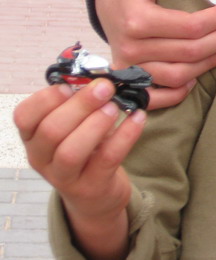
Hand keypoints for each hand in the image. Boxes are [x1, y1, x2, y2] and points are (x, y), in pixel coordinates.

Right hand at [14, 81, 142, 243]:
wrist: (97, 195)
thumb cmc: (87, 148)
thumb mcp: (77, 124)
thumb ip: (82, 101)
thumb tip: (103, 73)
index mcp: (33, 137)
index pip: (24, 116)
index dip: (46, 98)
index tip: (71, 84)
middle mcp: (42, 158)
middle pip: (51, 131)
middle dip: (80, 105)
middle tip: (105, 88)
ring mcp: (64, 177)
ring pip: (70, 151)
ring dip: (96, 124)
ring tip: (115, 107)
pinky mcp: (91, 187)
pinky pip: (106, 160)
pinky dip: (125, 135)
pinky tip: (138, 117)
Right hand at [98, 0, 215, 108]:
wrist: (109, 5)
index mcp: (136, 20)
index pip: (189, 26)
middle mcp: (131, 48)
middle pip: (189, 51)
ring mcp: (129, 68)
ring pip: (178, 76)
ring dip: (210, 64)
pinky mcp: (128, 82)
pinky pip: (156, 98)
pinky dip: (177, 93)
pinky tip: (197, 79)